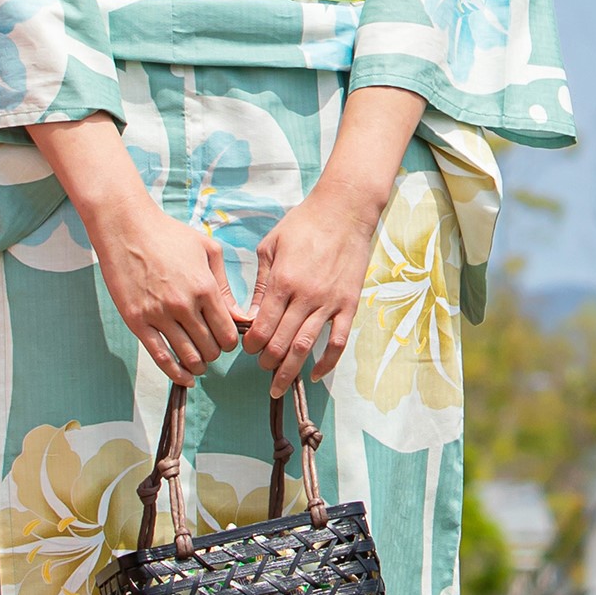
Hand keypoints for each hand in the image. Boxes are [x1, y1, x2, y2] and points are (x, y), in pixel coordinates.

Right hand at [34, 114, 250, 384]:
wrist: (126, 229)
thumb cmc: (170, 235)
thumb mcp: (207, 251)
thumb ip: (225, 286)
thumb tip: (242, 317)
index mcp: (205, 288)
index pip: (228, 333)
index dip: (231, 342)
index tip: (227, 340)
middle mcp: (184, 305)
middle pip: (210, 348)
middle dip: (215, 353)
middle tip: (212, 349)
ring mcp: (158, 315)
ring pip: (188, 356)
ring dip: (198, 365)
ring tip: (200, 363)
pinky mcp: (137, 322)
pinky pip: (160, 357)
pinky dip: (175, 373)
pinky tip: (185, 378)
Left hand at [250, 86, 425, 396]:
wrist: (344, 210)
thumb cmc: (303, 224)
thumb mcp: (270, 246)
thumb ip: (261, 283)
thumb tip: (252, 315)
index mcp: (282, 281)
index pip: (262, 326)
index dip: (251, 344)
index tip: (246, 350)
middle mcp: (305, 296)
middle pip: (281, 342)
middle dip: (266, 362)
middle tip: (261, 368)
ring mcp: (329, 302)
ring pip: (307, 346)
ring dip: (290, 369)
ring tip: (279, 385)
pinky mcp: (349, 304)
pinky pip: (339, 341)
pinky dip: (328, 362)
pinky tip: (316, 374)